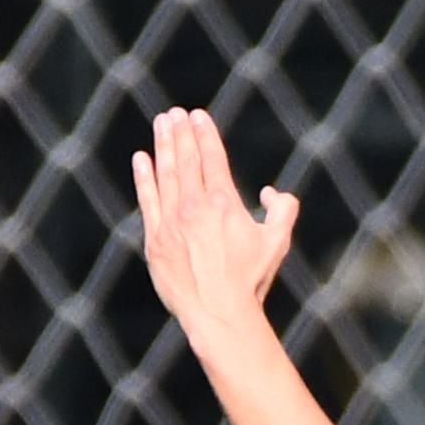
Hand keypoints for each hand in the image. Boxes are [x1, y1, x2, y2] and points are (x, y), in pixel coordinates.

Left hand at [129, 107, 300, 346]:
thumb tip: (270, 191)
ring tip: (162, 124)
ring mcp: (171, 221)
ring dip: (163, 145)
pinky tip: (141, 158)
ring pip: (165, 174)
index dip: (204, 134)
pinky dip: (144, 177)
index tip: (197, 115)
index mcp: (225, 203)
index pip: (212, 158)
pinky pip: (147, 199)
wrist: (219, 312)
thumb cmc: (251, 279)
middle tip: (175, 113)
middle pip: (186, 159)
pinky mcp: (155, 238)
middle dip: (181, 133)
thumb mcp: (277, 242)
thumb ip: (283, 209)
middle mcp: (195, 206)